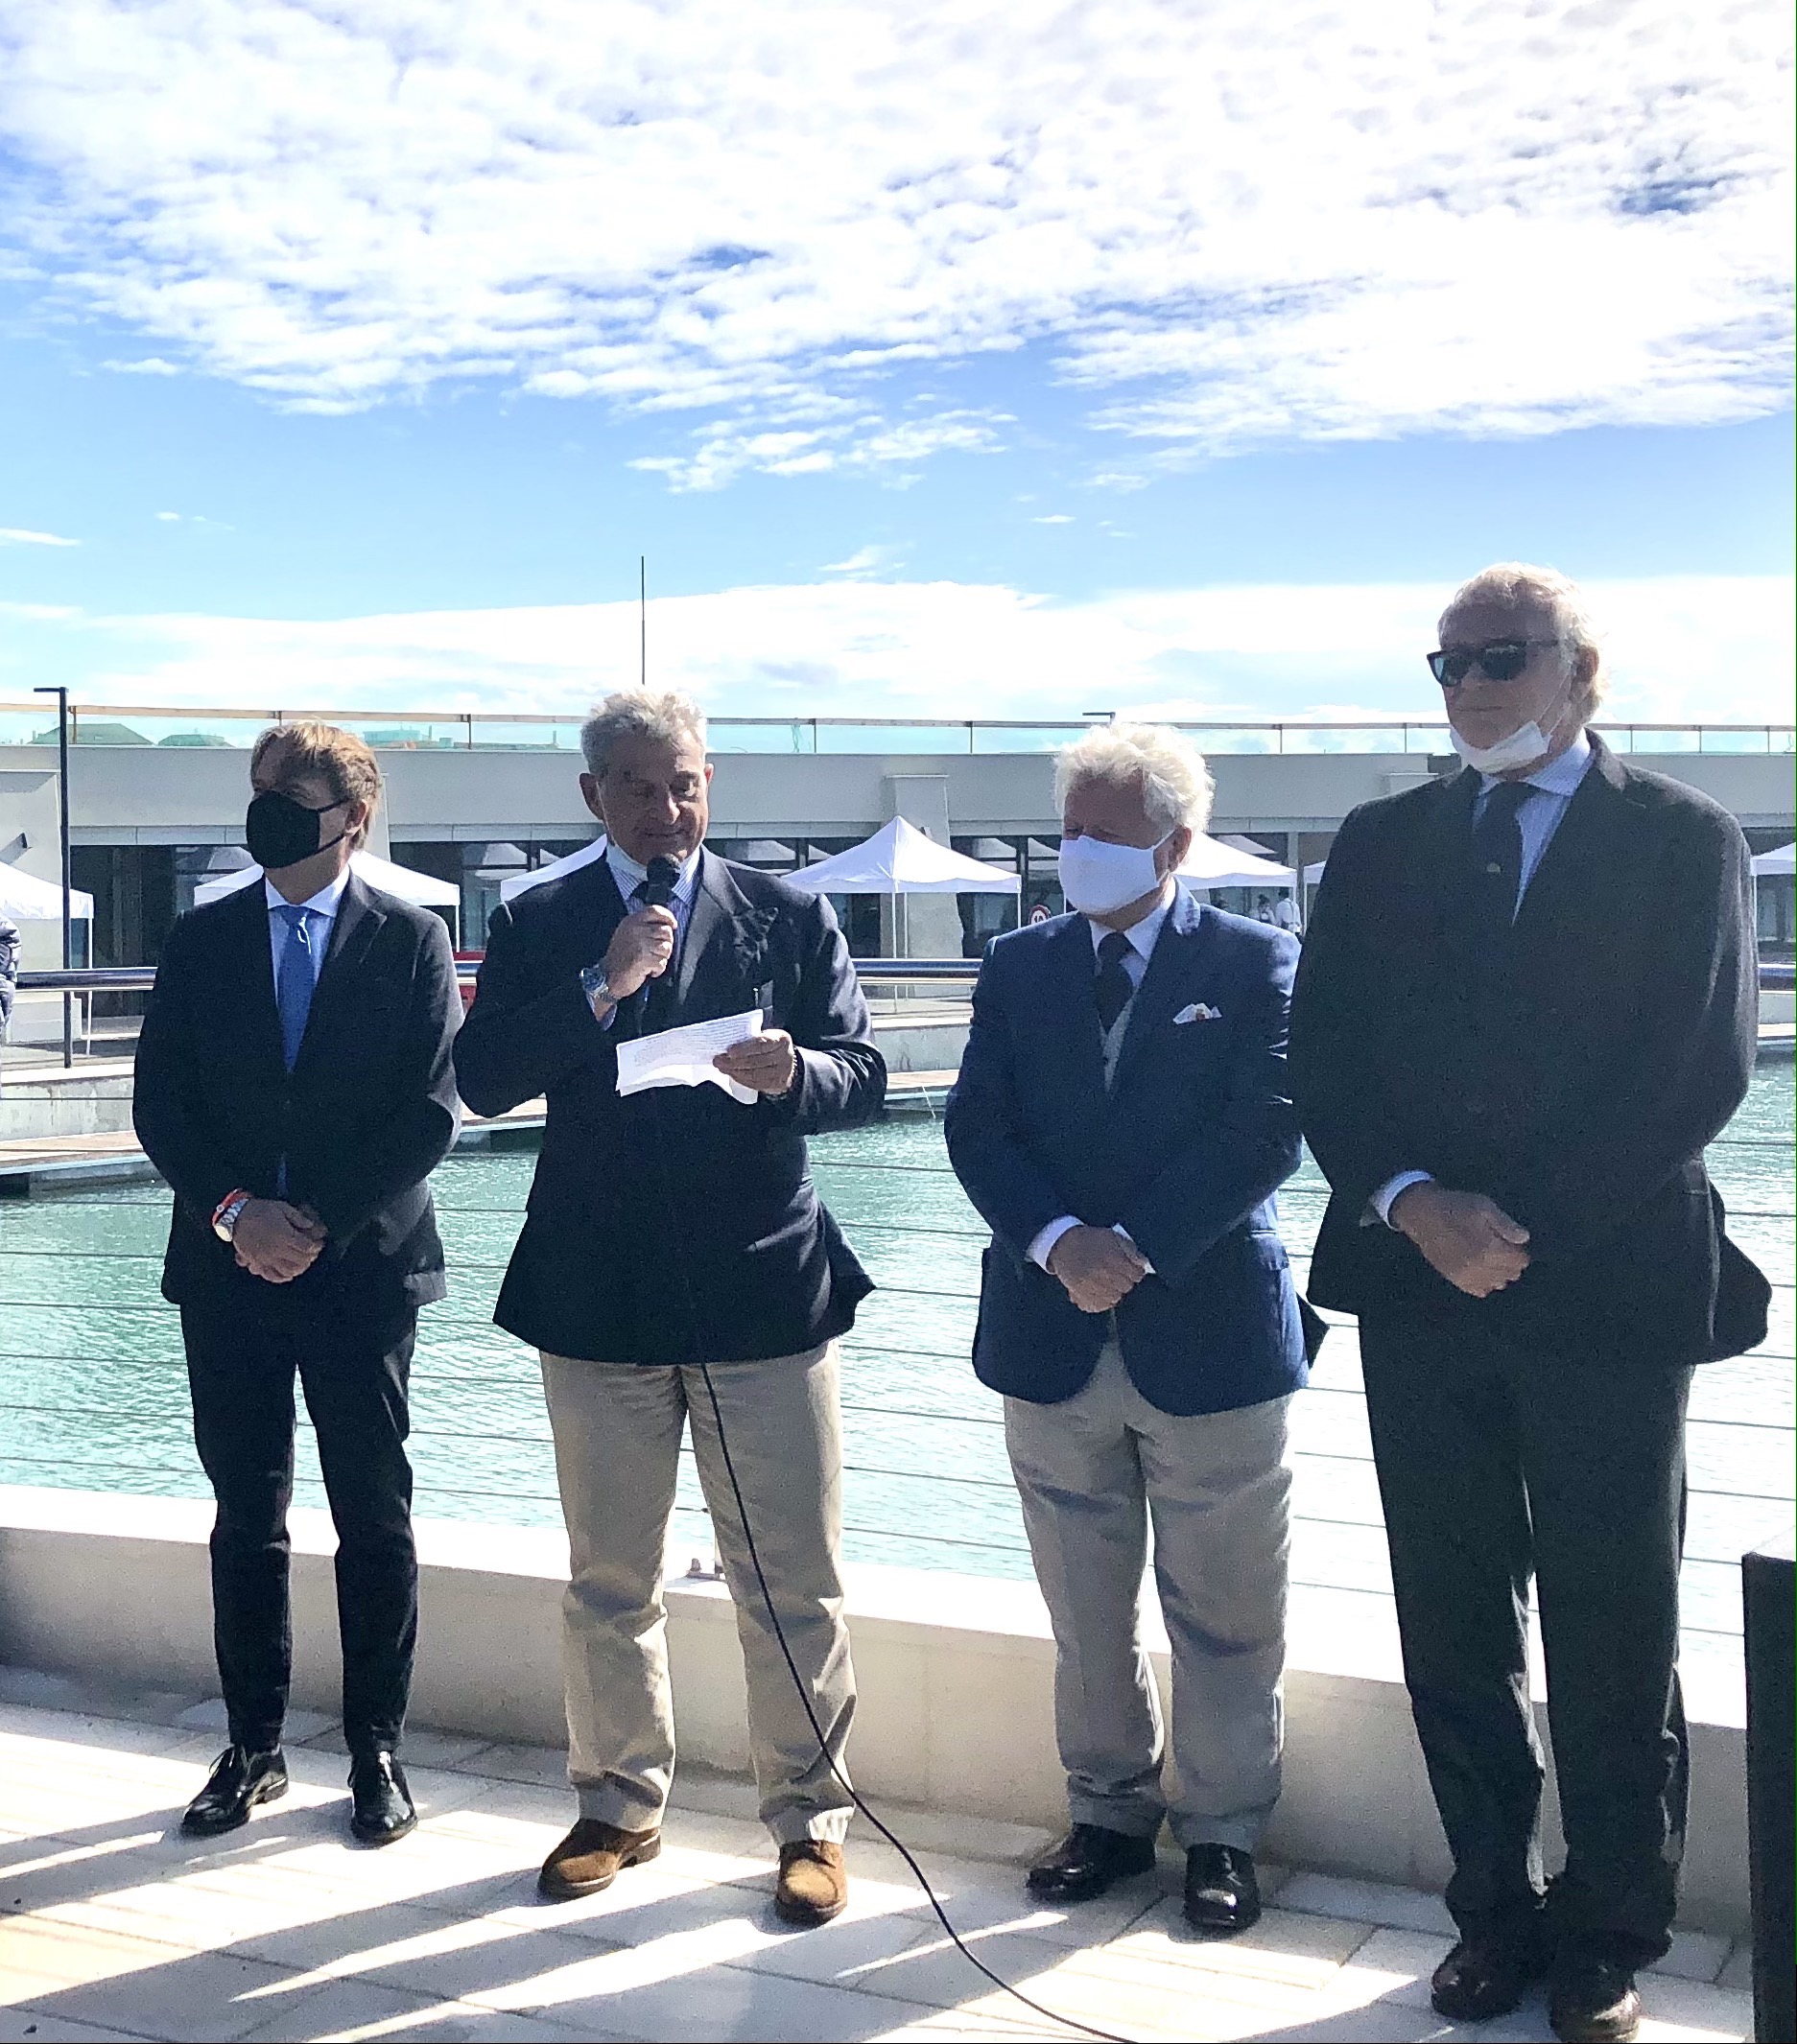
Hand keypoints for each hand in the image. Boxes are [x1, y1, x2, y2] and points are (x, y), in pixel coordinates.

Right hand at [232, 1199, 326, 1284]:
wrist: (236, 1216)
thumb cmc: (260, 1210)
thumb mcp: (282, 1207)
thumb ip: (298, 1218)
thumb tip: (310, 1225)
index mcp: (284, 1235)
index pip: (307, 1247)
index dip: (316, 1246)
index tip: (318, 1244)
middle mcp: (277, 1249)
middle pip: (300, 1260)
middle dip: (310, 1258)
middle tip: (312, 1254)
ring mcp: (266, 1258)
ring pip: (288, 1271)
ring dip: (299, 1269)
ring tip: (302, 1264)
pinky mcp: (257, 1263)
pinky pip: (271, 1276)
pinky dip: (282, 1277)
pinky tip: (288, 1275)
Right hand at [603, 906, 677, 1001]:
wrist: (608, 977)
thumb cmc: (621, 957)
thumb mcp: (628, 933)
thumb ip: (645, 926)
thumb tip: (669, 924)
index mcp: (631, 921)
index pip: (655, 911)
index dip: (668, 917)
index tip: (673, 925)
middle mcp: (635, 930)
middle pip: (666, 931)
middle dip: (665, 944)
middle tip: (654, 953)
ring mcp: (640, 944)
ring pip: (667, 947)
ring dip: (661, 958)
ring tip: (649, 961)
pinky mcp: (643, 958)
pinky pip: (662, 963)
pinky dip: (658, 970)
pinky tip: (647, 970)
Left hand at [713, 1029, 798, 1096]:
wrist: (787, 1062)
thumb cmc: (770, 1045)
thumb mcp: (766, 1035)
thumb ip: (750, 1037)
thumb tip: (725, 1042)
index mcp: (781, 1039)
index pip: (762, 1044)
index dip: (745, 1048)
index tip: (729, 1051)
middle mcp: (785, 1056)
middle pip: (756, 1061)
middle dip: (734, 1062)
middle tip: (718, 1060)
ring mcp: (782, 1072)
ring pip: (754, 1074)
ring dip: (734, 1071)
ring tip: (721, 1067)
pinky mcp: (777, 1084)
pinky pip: (755, 1083)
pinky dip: (741, 1079)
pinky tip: (731, 1074)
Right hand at [1047, 1224, 1148, 1313]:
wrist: (1064, 1244)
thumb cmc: (1091, 1240)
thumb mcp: (1113, 1236)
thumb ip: (1131, 1249)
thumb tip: (1143, 1262)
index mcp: (1112, 1259)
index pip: (1137, 1275)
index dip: (1135, 1271)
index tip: (1131, 1269)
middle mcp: (1101, 1274)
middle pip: (1126, 1287)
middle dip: (1124, 1281)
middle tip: (1117, 1274)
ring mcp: (1090, 1286)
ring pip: (1114, 1299)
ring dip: (1114, 1291)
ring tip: (1107, 1282)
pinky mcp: (1080, 1295)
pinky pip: (1098, 1306)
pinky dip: (1101, 1301)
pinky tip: (1099, 1291)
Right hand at [1390, 1183, 1529, 1297]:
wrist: (1422, 1215)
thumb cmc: (1455, 1207)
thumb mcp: (1483, 1206)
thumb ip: (1505, 1224)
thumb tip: (1524, 1239)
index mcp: (1490, 1249)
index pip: (1520, 1261)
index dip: (1520, 1251)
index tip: (1514, 1243)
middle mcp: (1480, 1267)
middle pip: (1510, 1274)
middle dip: (1512, 1263)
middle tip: (1503, 1248)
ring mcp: (1467, 1276)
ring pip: (1497, 1284)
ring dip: (1500, 1273)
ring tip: (1491, 1258)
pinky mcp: (1455, 1280)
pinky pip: (1480, 1291)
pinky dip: (1485, 1283)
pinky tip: (1480, 1269)